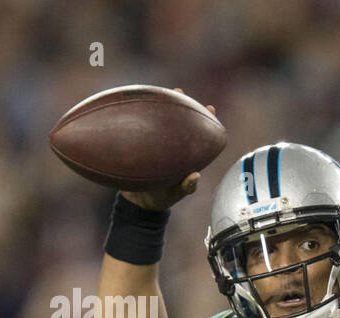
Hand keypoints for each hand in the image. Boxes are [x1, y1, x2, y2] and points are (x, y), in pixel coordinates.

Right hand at [120, 91, 214, 210]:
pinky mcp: (140, 147)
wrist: (139, 203)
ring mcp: (156, 145)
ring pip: (157, 122)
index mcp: (186, 155)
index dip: (205, 120)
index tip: (210, 108)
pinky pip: (138, 131)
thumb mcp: (176, 194)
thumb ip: (186, 186)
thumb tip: (195, 176)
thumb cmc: (162, 198)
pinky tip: (129, 107)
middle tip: (179, 91)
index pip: (198, 135)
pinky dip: (135, 120)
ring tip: (155, 91)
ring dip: (157, 106)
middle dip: (180, 105)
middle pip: (178, 121)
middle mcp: (172, 146)